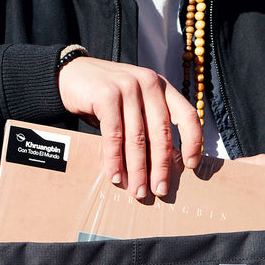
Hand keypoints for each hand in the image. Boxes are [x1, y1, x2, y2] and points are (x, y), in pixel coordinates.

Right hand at [57, 56, 203, 197]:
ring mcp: (128, 87)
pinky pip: (113, 135)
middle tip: (159, 190)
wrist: (71, 74)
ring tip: (137, 190)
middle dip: (160, 166)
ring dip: (138, 169)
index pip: (187, 115)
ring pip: (137, 137)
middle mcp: (148, 83)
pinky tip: (115, 176)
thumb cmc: (106, 96)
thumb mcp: (134, 104)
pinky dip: (114, 159)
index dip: (193, 142)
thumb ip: (149, 124)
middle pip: (161, 132)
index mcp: (161, 86)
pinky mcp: (106, 95)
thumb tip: (162, 166)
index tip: (190, 166)